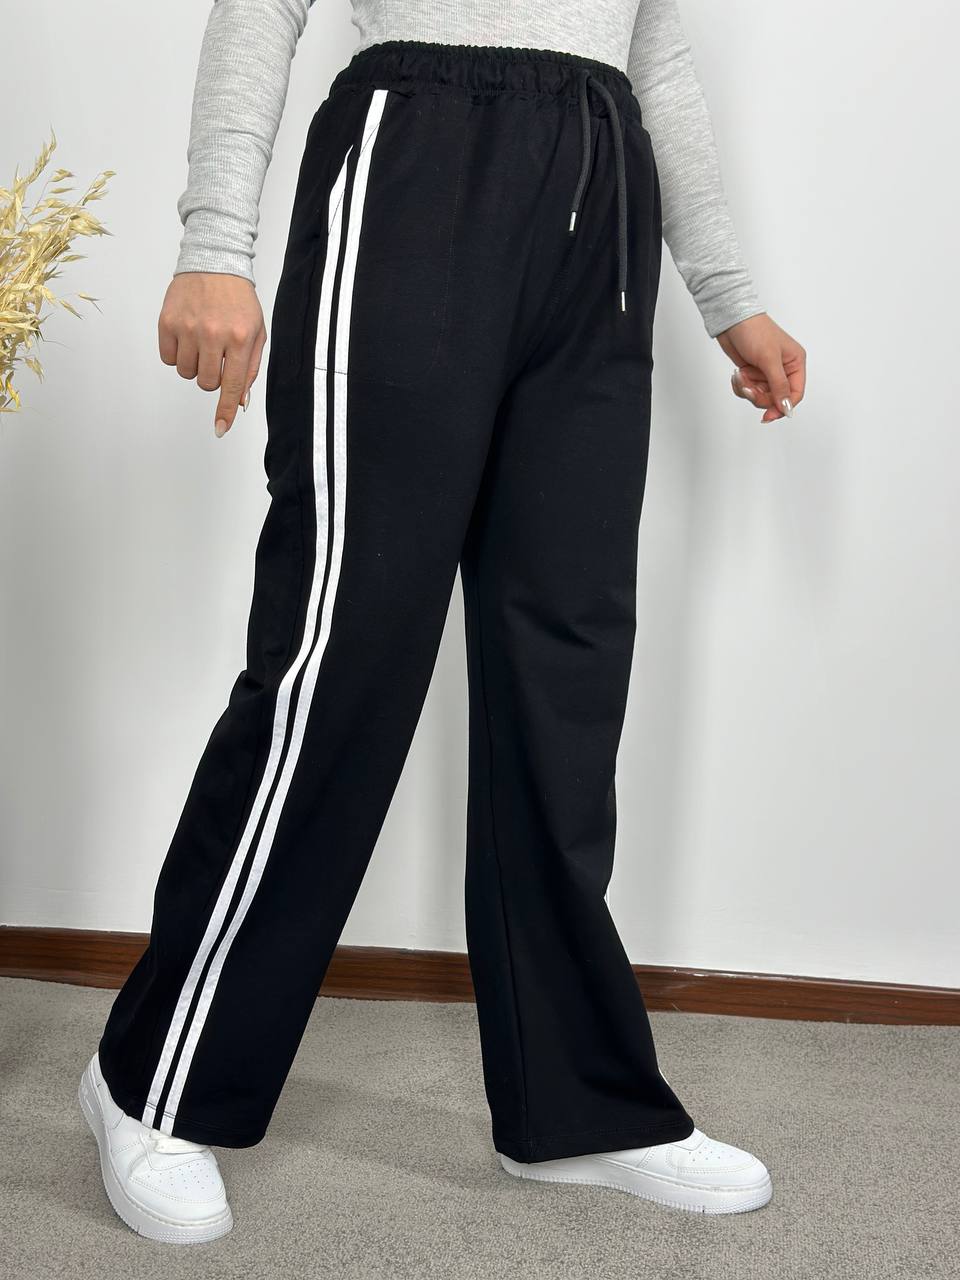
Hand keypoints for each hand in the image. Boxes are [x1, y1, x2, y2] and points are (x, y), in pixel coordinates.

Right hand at [158, 272, 266, 436]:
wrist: (214, 261)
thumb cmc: (238, 300)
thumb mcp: (256, 333)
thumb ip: (249, 368)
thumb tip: (240, 402)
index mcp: (239, 338)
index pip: (232, 385)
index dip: (225, 410)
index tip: (220, 428)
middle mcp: (213, 334)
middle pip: (205, 383)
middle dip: (211, 377)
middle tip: (216, 356)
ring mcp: (188, 328)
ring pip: (186, 372)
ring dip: (194, 364)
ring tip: (202, 341)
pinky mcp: (167, 321)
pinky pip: (168, 358)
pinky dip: (177, 353)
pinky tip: (187, 335)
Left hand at [716, 312, 805, 422]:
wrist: (732, 321)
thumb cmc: (755, 332)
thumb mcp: (769, 360)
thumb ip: (779, 385)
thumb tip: (786, 407)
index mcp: (795, 363)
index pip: (795, 394)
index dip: (782, 407)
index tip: (768, 416)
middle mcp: (783, 369)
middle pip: (775, 399)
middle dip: (759, 395)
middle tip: (748, 388)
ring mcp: (767, 372)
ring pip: (760, 396)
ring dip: (747, 389)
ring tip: (740, 375)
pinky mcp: (753, 373)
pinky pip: (748, 391)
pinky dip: (741, 385)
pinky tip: (736, 374)